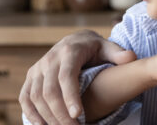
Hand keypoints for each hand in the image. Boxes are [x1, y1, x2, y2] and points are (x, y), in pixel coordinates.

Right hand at [19, 29, 136, 124]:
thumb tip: (130, 57)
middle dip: (61, 113)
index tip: (79, 115)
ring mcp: (37, 68)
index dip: (70, 96)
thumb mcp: (107, 47)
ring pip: (35, 96)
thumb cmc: (95, 48)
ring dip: (47, 117)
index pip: (66, 76)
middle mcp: (49, 59)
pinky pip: (25, 97)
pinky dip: (31, 113)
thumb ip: (117, 53)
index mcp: (69, 52)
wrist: (75, 40)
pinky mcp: (31, 77)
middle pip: (49, 91)